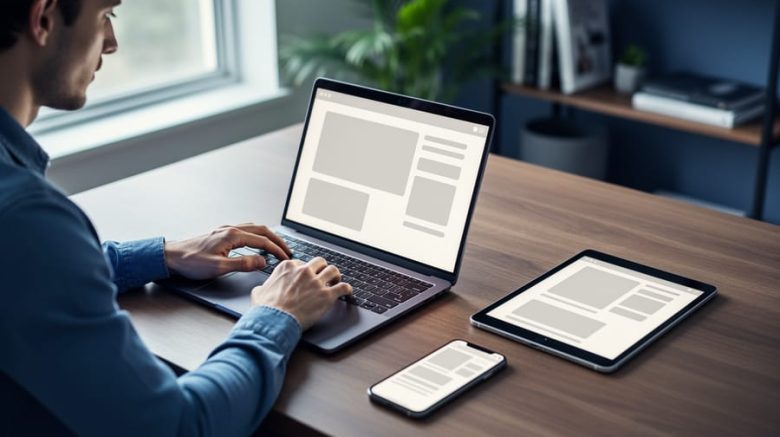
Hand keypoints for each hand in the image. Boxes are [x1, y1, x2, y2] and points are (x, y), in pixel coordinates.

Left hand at [164, 223, 291, 279]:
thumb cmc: (191, 262)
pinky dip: (257, 235)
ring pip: (254, 228)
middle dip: (277, 240)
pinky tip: (256, 242)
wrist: (171, 256)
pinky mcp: (221, 234)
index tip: (286, 258)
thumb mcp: (219, 267)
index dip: (277, 250)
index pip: (263, 241)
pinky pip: (246, 230)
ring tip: (276, 246)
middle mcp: (231, 229)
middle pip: (262, 230)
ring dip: (268, 236)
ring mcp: (225, 230)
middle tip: (287, 250)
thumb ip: (243, 264)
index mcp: (233, 235)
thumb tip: (262, 262)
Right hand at [251, 257, 352, 329]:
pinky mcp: (326, 295)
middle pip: (319, 262)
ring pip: (333, 270)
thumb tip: (262, 289)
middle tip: (323, 276)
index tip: (307, 277)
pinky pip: (343, 287)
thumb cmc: (266, 309)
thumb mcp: (258, 293)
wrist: (275, 321)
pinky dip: (347, 289)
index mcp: (288, 268)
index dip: (305, 271)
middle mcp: (303, 271)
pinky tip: (348, 292)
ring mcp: (316, 282)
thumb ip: (264, 287)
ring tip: (336, 281)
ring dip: (336, 275)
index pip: (302, 263)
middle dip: (322, 269)